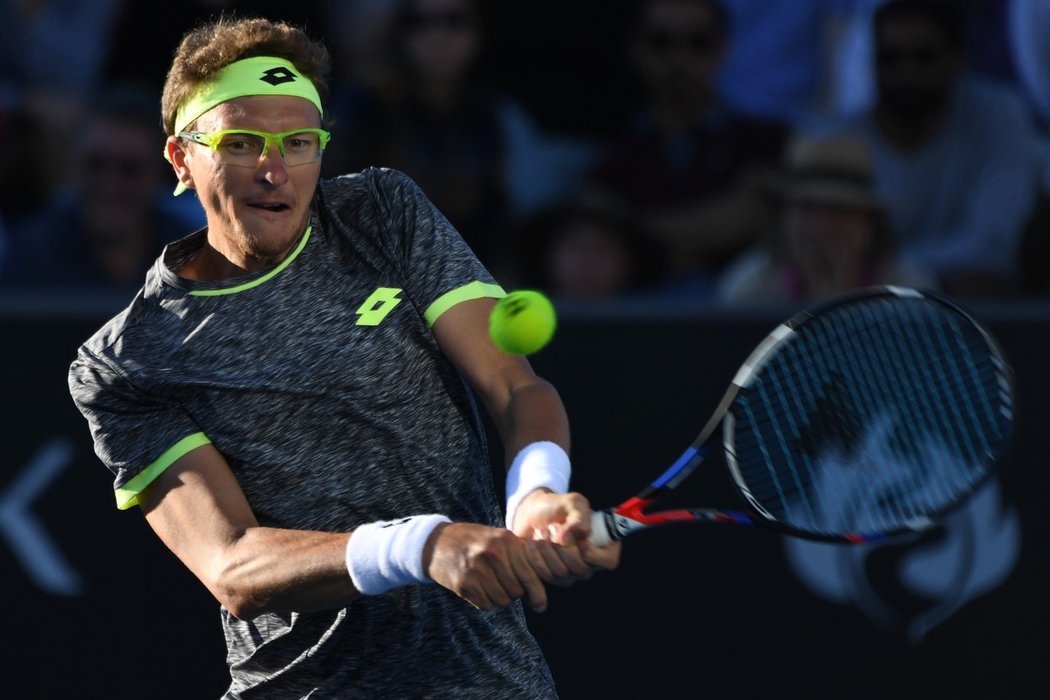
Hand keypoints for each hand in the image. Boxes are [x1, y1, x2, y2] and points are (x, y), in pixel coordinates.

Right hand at [423, 522, 552, 611]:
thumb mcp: (498, 538)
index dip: (538, 593)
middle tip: (507, 587)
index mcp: (505, 540)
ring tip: (491, 584)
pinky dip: (485, 601)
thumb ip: (521, 557)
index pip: (529, 574)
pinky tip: (478, 588)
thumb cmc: (474, 542)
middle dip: (515, 594)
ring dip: (500, 598)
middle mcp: (492, 553)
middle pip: (517, 591)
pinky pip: (486, 605)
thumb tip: (540, 593)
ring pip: (502, 600)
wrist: (437, 543)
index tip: (540, 606)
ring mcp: (477, 569)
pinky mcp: (463, 583)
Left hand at [512, 490, 621, 581]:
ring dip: (546, 548)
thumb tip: (567, 540)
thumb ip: (578, 518)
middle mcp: (590, 563)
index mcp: (603, 545)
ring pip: (561, 572)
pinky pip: (545, 575)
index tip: (579, 539)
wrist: (532, 513)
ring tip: (541, 530)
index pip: (608, 561)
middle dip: (562, 546)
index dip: (592, 553)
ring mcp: (572, 574)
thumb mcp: (573, 503)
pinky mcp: (552, 577)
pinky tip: (532, 541)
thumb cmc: (558, 506)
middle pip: (580, 568)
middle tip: (553, 526)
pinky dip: (535, 555)